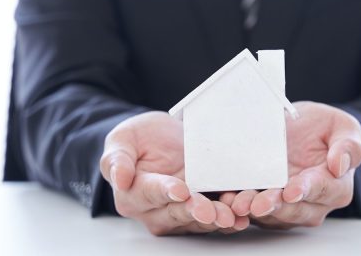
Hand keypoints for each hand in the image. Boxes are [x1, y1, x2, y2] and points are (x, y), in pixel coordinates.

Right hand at [99, 112, 248, 234]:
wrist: (161, 139)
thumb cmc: (138, 140)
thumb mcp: (123, 139)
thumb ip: (118, 158)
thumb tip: (119, 178)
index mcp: (133, 194)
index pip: (150, 194)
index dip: (165, 192)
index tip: (180, 190)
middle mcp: (155, 211)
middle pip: (176, 213)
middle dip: (196, 211)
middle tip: (210, 209)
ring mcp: (180, 213)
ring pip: (198, 220)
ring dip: (216, 218)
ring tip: (231, 215)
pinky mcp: (201, 210)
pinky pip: (215, 217)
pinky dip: (230, 217)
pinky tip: (242, 216)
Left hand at [228, 101, 360, 228]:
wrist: (302, 129)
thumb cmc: (324, 129)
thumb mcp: (342, 127)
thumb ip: (348, 145)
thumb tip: (340, 164)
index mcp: (337, 185)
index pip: (324, 190)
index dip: (307, 190)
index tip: (292, 190)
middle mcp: (315, 203)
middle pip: (296, 210)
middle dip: (275, 206)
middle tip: (258, 203)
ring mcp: (290, 208)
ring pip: (273, 214)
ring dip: (254, 209)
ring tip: (239, 202)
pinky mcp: (268, 206)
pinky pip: (255, 211)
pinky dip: (241, 207)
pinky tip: (229, 198)